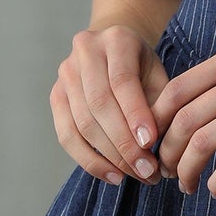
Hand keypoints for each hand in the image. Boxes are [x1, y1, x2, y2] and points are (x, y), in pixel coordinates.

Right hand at [50, 23, 171, 186]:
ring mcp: (65, 73)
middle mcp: (85, 52)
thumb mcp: (158, 75)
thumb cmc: (143, 66)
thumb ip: (159, 103)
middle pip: (99, 105)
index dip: (135, 114)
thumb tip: (154, 146)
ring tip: (135, 175)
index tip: (151, 144)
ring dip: (110, 156)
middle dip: (124, 143)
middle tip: (148, 170)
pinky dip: (89, 160)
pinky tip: (113, 175)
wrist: (115, 47)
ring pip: (82, 123)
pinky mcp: (56, 96)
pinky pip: (66, 135)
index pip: (122, 81)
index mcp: (116, 40)